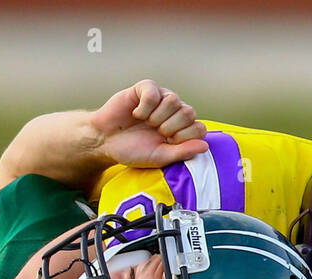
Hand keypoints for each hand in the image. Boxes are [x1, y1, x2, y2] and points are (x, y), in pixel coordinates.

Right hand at [88, 80, 207, 169]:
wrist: (106, 141)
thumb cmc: (132, 150)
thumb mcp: (158, 157)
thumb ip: (182, 152)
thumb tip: (205, 146)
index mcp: (180, 128)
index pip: (199, 128)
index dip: (183, 137)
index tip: (167, 143)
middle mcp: (174, 111)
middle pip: (189, 113)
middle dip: (170, 127)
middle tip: (155, 132)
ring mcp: (161, 97)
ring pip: (173, 100)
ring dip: (156, 117)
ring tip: (145, 123)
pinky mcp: (146, 88)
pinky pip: (154, 93)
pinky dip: (144, 107)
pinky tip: (136, 113)